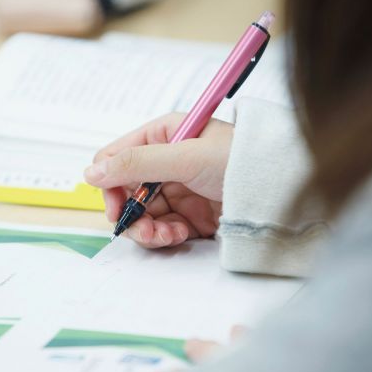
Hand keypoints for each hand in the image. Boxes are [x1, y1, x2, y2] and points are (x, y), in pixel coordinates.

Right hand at [84, 113, 232, 247]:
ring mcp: (177, 189)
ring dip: (148, 229)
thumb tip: (91, 171)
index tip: (116, 207)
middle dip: (132, 213)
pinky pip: (161, 228)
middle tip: (142, 231)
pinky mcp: (189, 213)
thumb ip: (136, 164)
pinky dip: (166, 236)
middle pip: (126, 191)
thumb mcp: (185, 157)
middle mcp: (166, 161)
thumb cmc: (239, 161)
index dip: (110, 183)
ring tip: (168, 236)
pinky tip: (182, 235)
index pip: (118, 157)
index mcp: (163, 135)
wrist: (280, 190)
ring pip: (141, 214)